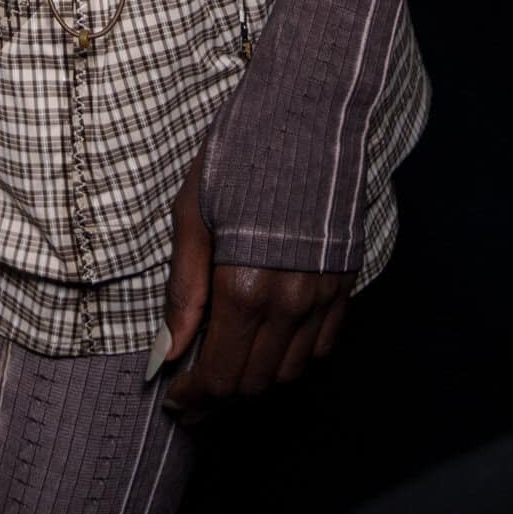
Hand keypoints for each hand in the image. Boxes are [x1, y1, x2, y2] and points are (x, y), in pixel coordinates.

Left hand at [151, 144, 351, 424]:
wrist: (308, 114)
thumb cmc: (238, 153)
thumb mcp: (192, 212)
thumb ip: (183, 287)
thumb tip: (168, 347)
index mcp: (244, 288)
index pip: (220, 374)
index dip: (194, 396)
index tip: (173, 399)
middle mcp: (289, 305)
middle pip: (254, 382)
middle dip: (219, 395)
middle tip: (190, 392)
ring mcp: (322, 297)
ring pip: (289, 372)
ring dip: (255, 379)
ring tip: (225, 366)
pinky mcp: (344, 284)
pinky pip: (321, 346)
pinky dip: (293, 357)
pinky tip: (268, 341)